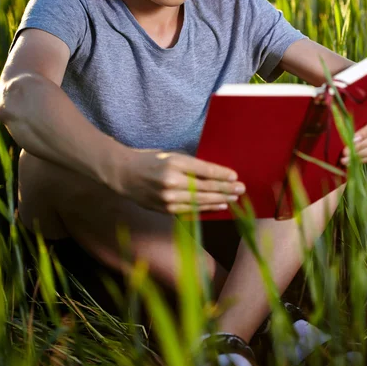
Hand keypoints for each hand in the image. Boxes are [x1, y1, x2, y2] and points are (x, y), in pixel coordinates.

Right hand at [116, 149, 245, 213]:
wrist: (124, 175)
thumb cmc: (151, 161)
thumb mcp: (170, 156)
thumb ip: (190, 165)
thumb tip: (216, 174)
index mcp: (174, 163)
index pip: (204, 170)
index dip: (221, 174)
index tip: (235, 176)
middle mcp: (171, 181)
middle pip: (205, 186)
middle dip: (226, 188)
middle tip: (241, 188)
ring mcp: (168, 197)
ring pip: (200, 200)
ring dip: (220, 199)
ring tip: (235, 198)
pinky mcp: (165, 209)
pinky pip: (191, 209)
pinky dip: (206, 208)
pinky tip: (219, 206)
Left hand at [340, 101, 366, 164]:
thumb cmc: (366, 105)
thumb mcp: (363, 104)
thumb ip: (353, 109)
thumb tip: (336, 113)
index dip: (365, 132)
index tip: (352, 140)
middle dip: (359, 147)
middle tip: (345, 152)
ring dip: (359, 155)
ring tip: (345, 159)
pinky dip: (364, 158)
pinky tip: (352, 161)